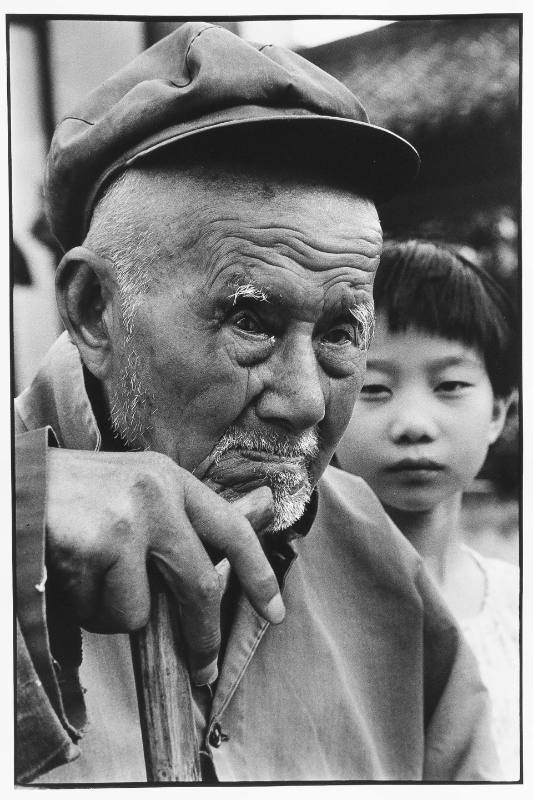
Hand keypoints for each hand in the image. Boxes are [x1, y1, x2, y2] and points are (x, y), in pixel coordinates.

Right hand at [45, 448, 283, 683]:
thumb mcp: (132, 492)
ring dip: (113, 613)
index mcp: (170, 478)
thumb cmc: (73, 496)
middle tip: (202, 667)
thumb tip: (219, 571)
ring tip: (87, 578)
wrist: (13, 484)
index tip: (274, 611)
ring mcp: (126, 520)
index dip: (258, 574)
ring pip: (141, 610)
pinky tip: (68, 575)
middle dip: (202, 634)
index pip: (232, 528)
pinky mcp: (96, 548)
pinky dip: (85, 610)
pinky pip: (103, 612)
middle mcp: (156, 494)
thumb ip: (173, 525)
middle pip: (200, 583)